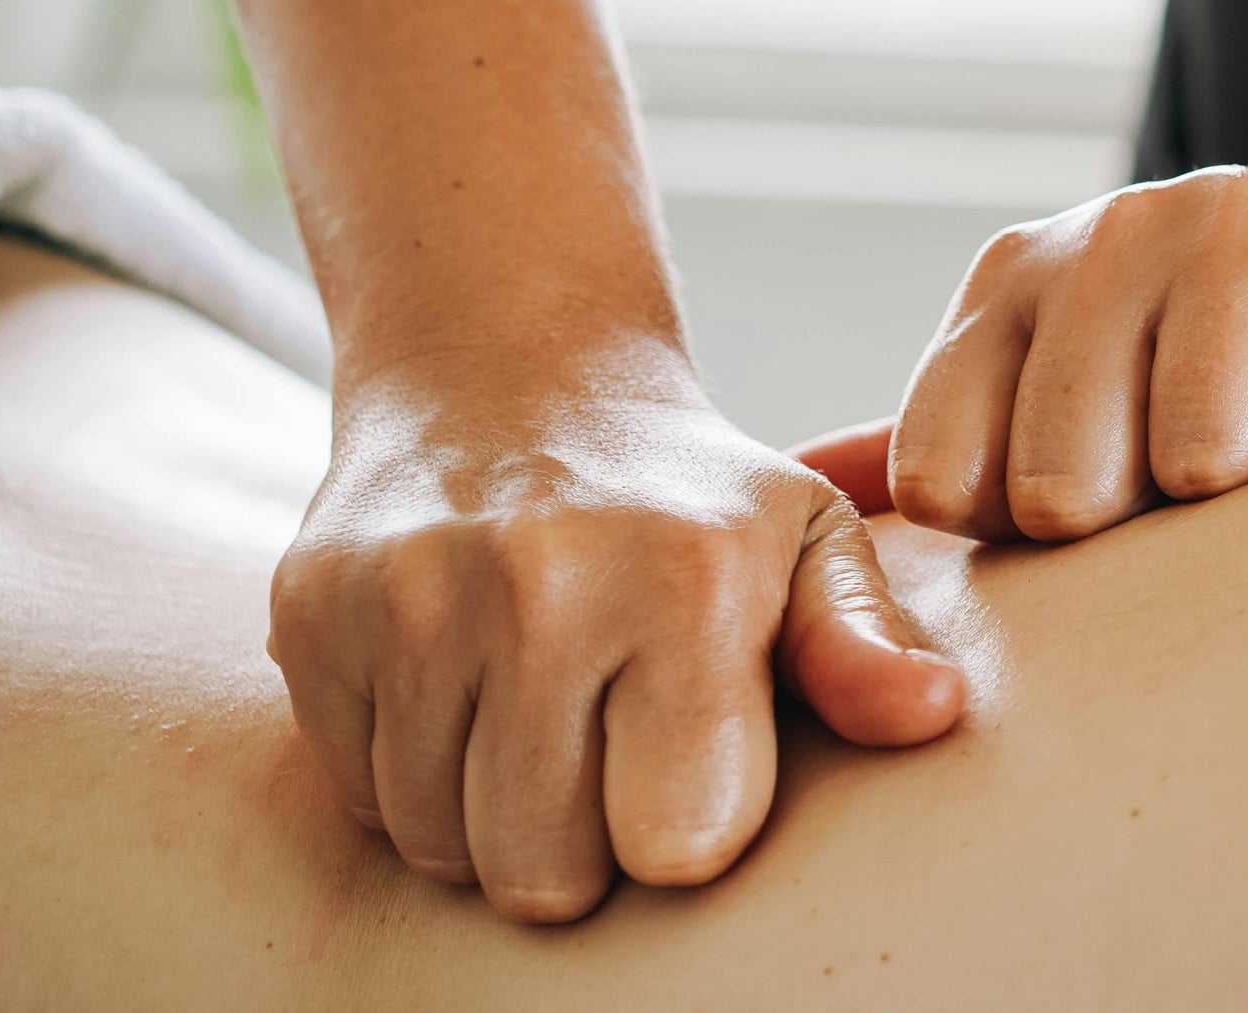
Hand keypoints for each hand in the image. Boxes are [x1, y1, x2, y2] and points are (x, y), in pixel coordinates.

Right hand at [267, 339, 965, 923]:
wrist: (514, 375)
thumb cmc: (691, 496)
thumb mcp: (804, 542)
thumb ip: (861, 643)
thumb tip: (934, 712)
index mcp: (688, 577)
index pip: (677, 841)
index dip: (689, 825)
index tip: (698, 758)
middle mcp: (542, 582)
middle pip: (546, 873)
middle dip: (585, 841)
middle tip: (610, 741)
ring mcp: (411, 596)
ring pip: (442, 847)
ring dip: (491, 814)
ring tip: (540, 709)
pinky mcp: (313, 614)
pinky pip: (359, 799)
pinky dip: (410, 772)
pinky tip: (464, 685)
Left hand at [889, 153, 1247, 540]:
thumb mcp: (1095, 386)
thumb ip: (956, 437)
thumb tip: (800, 486)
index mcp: (1017, 277)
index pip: (945, 478)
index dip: (1033, 537)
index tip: (1113, 506)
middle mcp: (1110, 232)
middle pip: (1067, 489)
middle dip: (1159, 519)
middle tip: (1226, 464)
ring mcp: (1233, 224)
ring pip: (1204, 463)